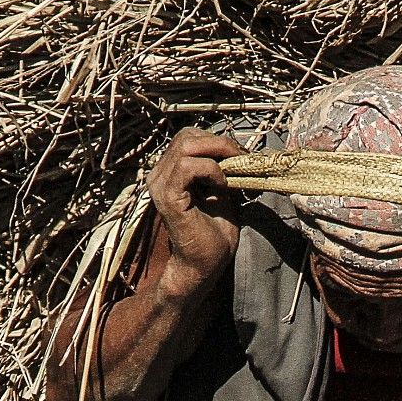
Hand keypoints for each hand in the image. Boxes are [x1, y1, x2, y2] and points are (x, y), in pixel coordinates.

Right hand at [147, 128, 244, 290]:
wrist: (204, 263)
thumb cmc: (213, 231)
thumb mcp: (221, 190)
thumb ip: (222, 167)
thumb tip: (237, 148)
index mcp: (169, 171)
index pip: (189, 137)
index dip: (216, 140)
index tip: (241, 154)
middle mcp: (160, 175)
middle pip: (187, 136)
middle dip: (219, 143)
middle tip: (241, 158)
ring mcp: (161, 185)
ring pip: (186, 145)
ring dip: (217, 153)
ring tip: (233, 172)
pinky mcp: (168, 197)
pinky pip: (187, 167)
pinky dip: (210, 170)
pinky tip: (222, 185)